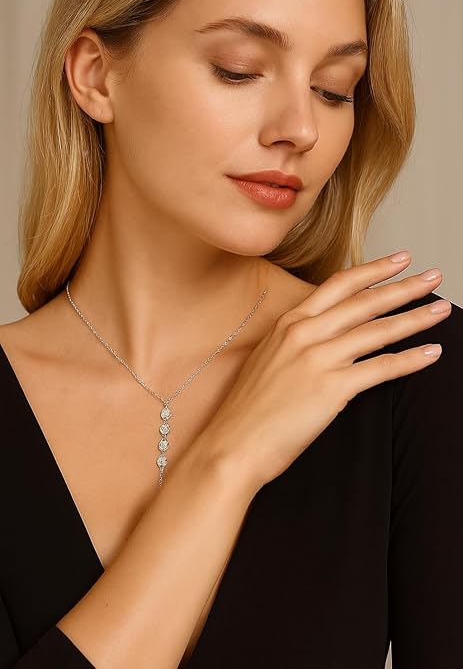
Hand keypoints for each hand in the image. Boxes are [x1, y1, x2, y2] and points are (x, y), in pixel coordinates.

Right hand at [205, 251, 450, 490]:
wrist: (233, 444)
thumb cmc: (248, 409)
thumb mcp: (268, 360)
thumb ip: (296, 342)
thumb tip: (328, 339)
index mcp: (288, 324)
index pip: (338, 285)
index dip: (373, 270)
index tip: (398, 260)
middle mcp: (304, 334)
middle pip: (365, 302)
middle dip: (404, 287)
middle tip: (433, 276)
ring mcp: (318, 359)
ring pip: (378, 331)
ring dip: (416, 318)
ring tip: (441, 309)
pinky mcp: (332, 388)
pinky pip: (381, 368)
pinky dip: (411, 360)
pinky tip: (430, 352)